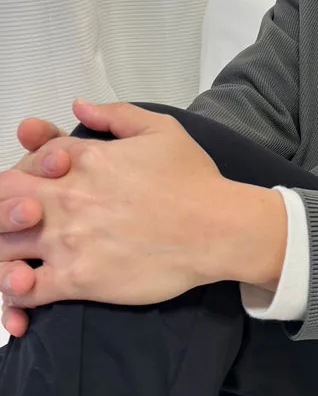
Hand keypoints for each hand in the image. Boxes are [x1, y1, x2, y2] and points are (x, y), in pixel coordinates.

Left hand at [1, 102, 286, 311]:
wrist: (217, 227)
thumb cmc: (193, 178)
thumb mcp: (161, 129)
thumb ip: (115, 114)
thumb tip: (78, 105)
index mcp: (84, 159)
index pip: (28, 159)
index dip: (26, 170)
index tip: (40, 182)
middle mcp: (67, 197)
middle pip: (1, 199)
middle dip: (2, 207)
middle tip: (22, 218)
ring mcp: (68, 240)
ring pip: (2, 245)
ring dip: (3, 247)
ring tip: (17, 254)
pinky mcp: (78, 279)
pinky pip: (22, 290)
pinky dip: (12, 290)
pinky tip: (23, 285)